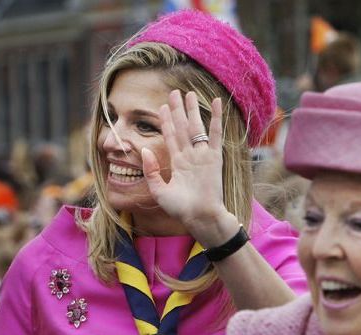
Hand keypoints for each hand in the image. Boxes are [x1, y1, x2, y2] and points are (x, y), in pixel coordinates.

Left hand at [143, 90, 232, 239]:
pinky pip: (215, 133)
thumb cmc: (181, 209)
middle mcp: (190, 156)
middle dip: (177, 110)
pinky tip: (216, 102)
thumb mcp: (159, 191)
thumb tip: (144, 150)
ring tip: (189, 94)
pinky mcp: (214, 157)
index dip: (166, 122)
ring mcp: (202, 155)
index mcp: (178, 164)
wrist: (200, 217)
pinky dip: (216, 117)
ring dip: (192, 110)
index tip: (162, 107)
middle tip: (174, 93)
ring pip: (196, 127)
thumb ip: (151, 171)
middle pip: (182, 128)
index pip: (170, 137)